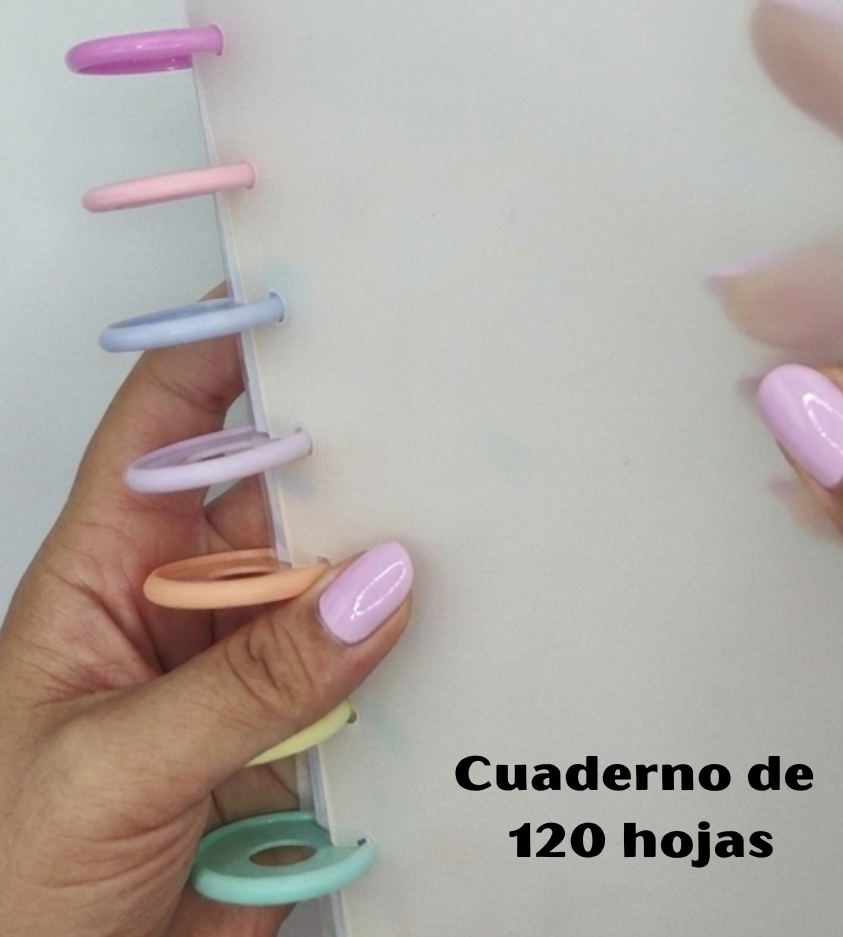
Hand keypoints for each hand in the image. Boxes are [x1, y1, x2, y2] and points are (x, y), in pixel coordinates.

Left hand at [0, 332, 411, 936]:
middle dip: (347, 449)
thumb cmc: (3, 886)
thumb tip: (372, 587)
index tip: (306, 294)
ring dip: (392, 563)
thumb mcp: (112, 769)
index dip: (223, 345)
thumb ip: (250, 683)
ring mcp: (245, 674)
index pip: (166, 423)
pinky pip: (373, 678)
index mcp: (102, 573)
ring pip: (335, 583)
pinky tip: (461, 638)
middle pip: (277, 492)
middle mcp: (183, 608)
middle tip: (430, 410)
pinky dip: (419, 661)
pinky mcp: (300, 744)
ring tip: (466, 521)